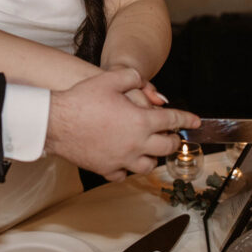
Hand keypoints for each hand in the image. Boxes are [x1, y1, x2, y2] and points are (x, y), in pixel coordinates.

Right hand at [45, 68, 199, 181]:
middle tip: (173, 136)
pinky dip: (127, 168)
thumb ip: (132, 77)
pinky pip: (123, 174)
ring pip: (148, 165)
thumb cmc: (81, 100)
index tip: (195, 121)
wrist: (56, 122)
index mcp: (141, 121)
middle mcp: (136, 143)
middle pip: (166, 147)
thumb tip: (141, 81)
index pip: (172, 121)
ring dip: (152, 157)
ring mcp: (121, 159)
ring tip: (149, 150)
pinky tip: (124, 161)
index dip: (187, 119)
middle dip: (173, 141)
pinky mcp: (106, 169)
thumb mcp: (109, 79)